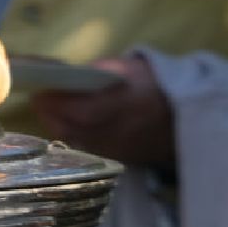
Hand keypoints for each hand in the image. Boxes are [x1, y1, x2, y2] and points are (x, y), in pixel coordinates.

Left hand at [30, 56, 175, 167]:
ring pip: (74, 140)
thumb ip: (97, 72)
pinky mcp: (117, 158)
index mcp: (114, 106)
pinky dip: (74, 135)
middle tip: (41, 99)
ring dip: (59, 125)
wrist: (188, 116)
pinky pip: (87, 147)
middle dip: (49, 113)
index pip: (70, 108)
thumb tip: (65, 74)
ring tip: (54, 110)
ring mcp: (113, 149)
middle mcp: (110, 133)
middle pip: (66, 128)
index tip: (39, 88)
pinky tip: (72, 123)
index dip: (50, 100)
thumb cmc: (159, 85)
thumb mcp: (131, 68)